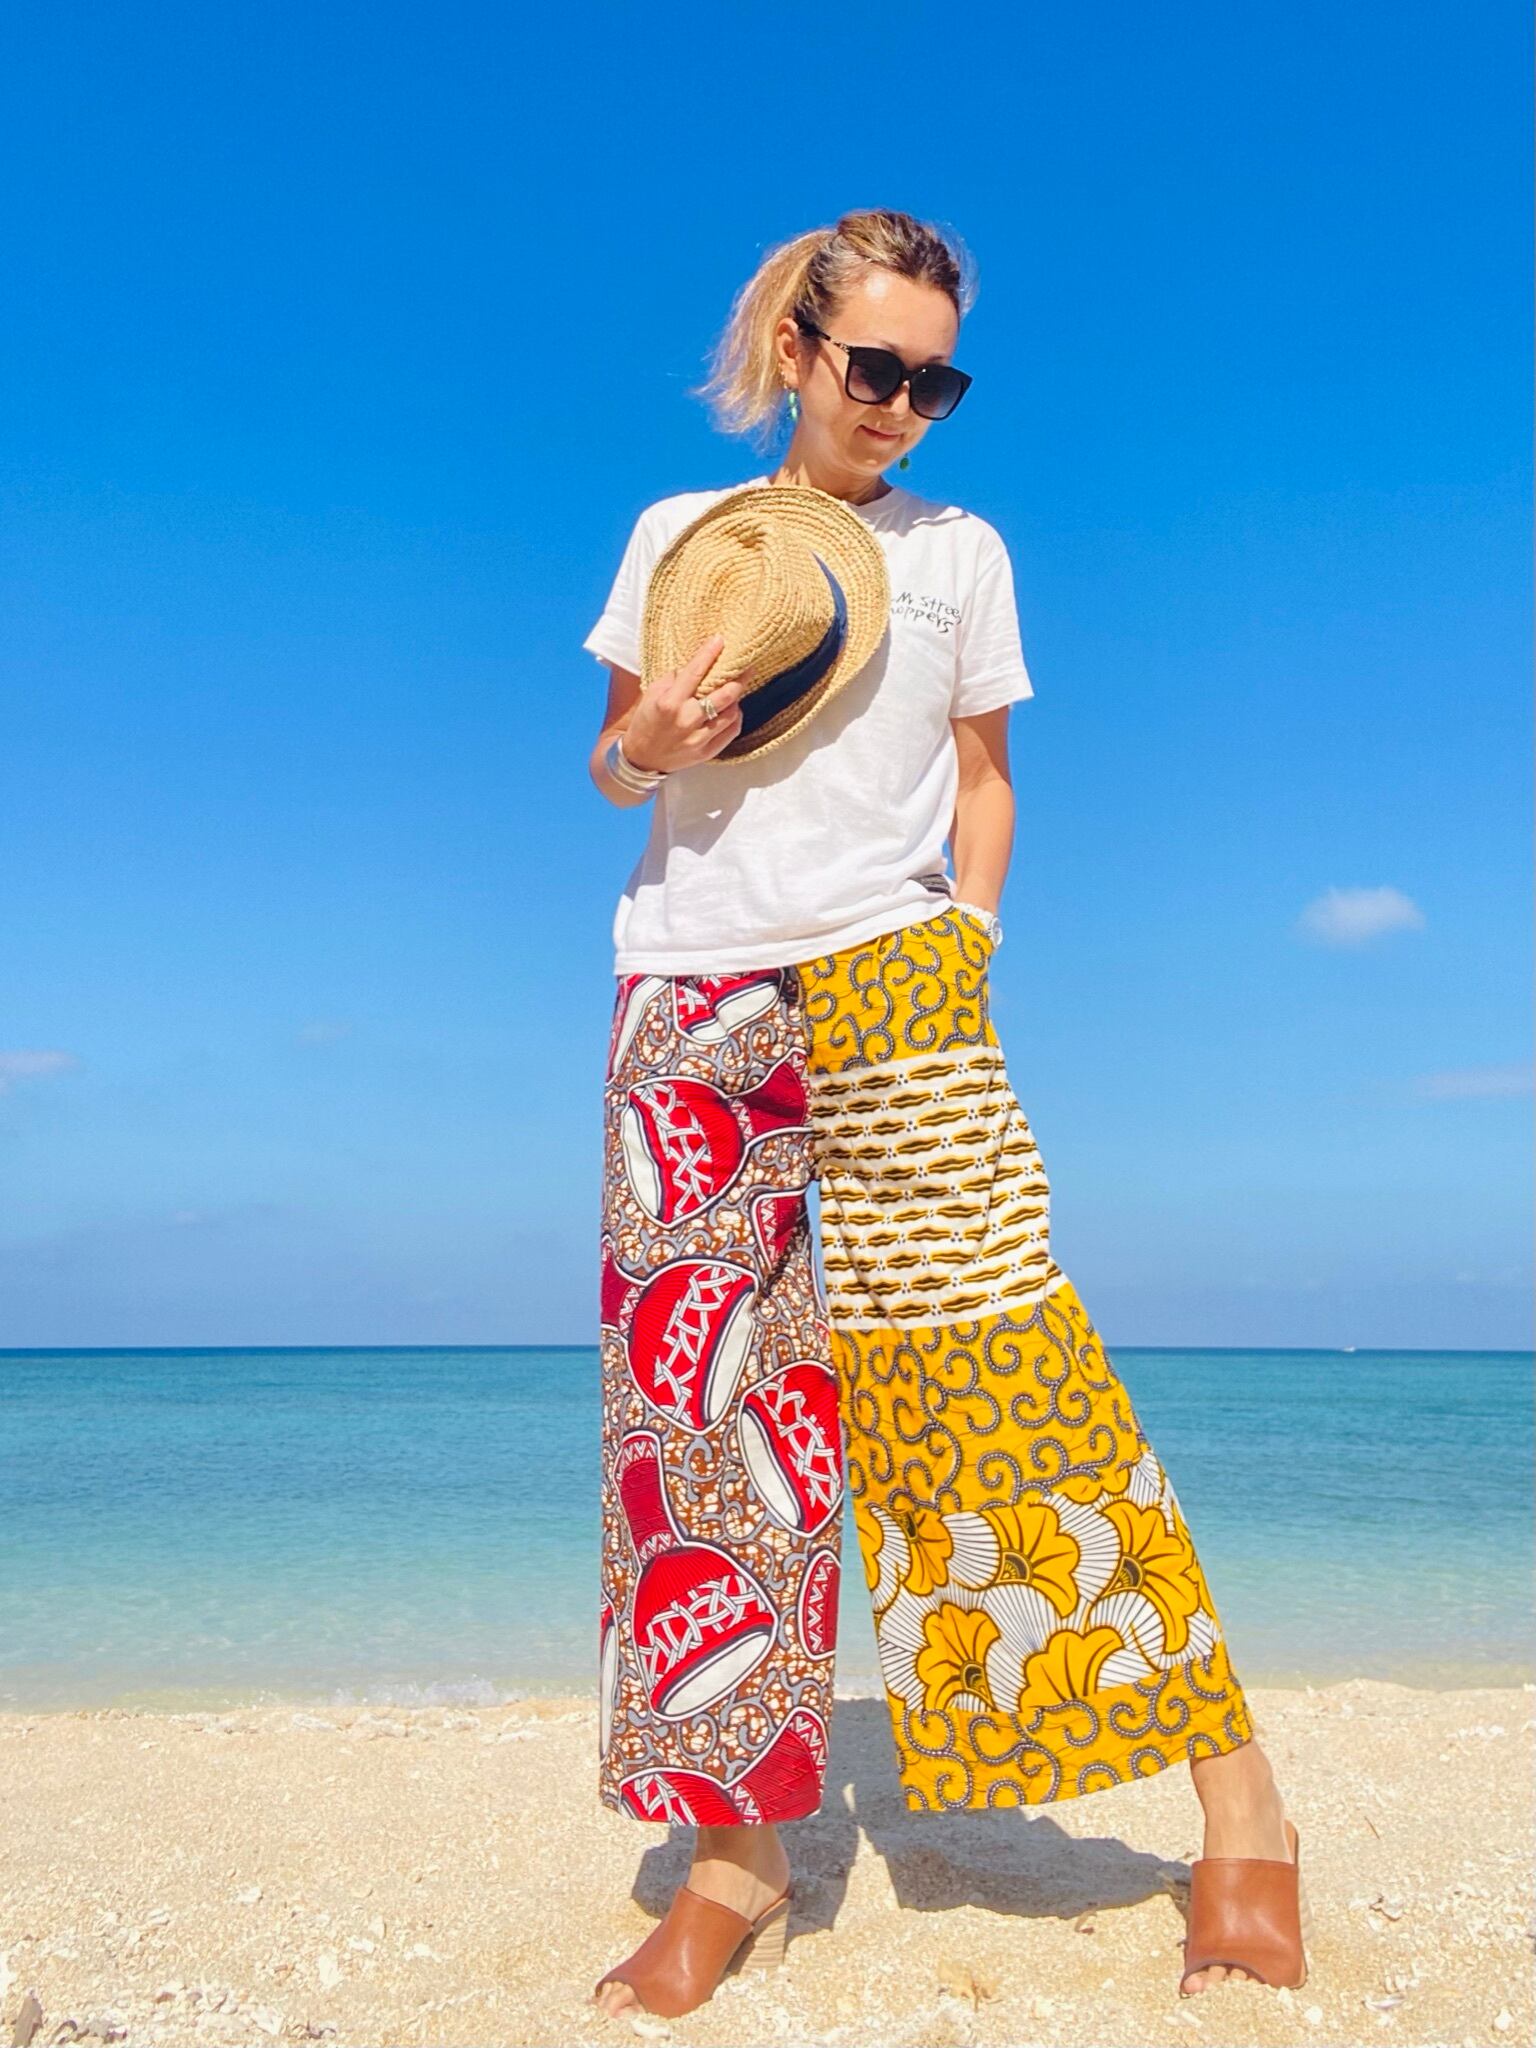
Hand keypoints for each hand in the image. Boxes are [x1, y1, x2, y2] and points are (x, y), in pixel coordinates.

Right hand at [621, 634, 749, 773]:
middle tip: (747, 666)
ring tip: (734, 690)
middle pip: (724, 695)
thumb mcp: (652, 694)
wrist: (641, 758)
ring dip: (736, 699)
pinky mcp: (706, 752)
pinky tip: (731, 710)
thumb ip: (674, 678)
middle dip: (738, 677)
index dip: (709, 653)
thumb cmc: (647, 721)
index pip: (694, 672)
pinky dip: (735, 718)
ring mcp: (698, 739)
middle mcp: (686, 720)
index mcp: (669, 703)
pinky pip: (732, 731)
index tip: (720, 640)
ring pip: (732, 713)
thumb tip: (697, 664)